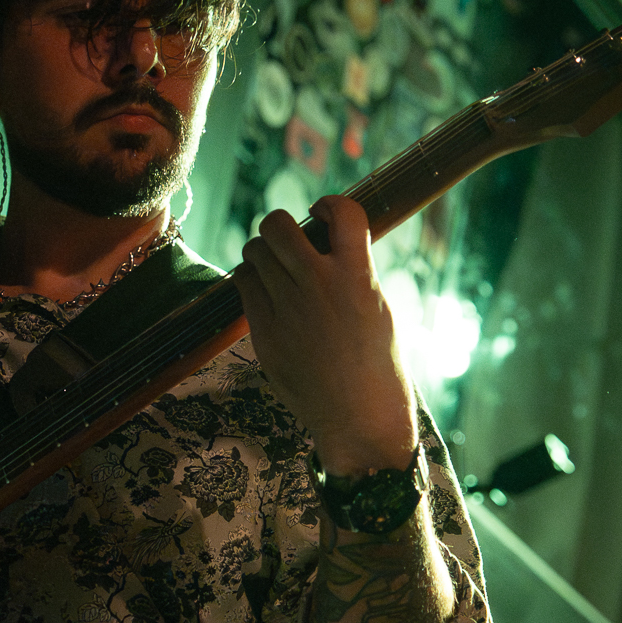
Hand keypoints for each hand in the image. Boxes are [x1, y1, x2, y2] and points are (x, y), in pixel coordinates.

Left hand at [233, 195, 415, 476]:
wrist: (359, 418)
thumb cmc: (377, 366)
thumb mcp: (378, 308)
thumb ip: (352, 272)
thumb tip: (324, 243)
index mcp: (358, 277)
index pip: (343, 211)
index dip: (329, 204)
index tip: (322, 214)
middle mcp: (319, 285)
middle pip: (278, 225)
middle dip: (281, 226)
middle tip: (289, 243)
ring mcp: (287, 308)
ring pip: (254, 251)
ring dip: (263, 253)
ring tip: (276, 269)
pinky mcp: (264, 332)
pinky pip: (243, 284)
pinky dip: (251, 281)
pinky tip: (266, 293)